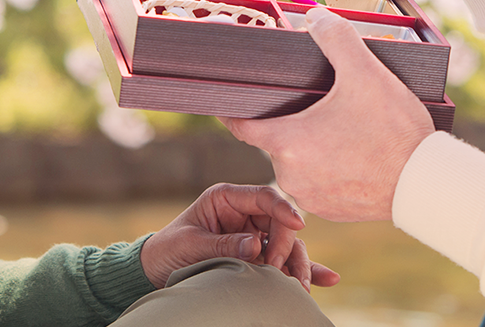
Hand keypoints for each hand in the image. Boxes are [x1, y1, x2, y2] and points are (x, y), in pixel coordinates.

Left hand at [139, 183, 339, 291]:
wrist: (156, 270)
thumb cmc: (171, 248)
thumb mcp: (192, 244)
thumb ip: (224, 243)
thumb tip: (257, 246)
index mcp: (227, 197)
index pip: (264, 196)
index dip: (283, 209)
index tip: (298, 225)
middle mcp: (245, 213)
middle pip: (280, 222)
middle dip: (286, 246)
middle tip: (279, 272)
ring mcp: (254, 234)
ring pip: (287, 244)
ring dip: (298, 264)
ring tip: (302, 287)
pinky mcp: (258, 256)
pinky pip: (285, 261)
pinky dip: (305, 269)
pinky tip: (328, 279)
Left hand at [222, 6, 434, 222]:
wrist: (425, 184)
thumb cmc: (394, 131)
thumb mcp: (365, 71)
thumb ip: (335, 36)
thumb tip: (314, 17)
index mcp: (288, 142)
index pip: (241, 125)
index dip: (234, 108)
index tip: (229, 96)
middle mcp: (291, 174)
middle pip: (276, 138)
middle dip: (291, 118)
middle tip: (316, 100)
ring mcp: (312, 196)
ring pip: (299, 160)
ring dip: (312, 143)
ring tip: (340, 124)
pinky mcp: (333, 211)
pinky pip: (319, 180)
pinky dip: (329, 165)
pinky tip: (351, 149)